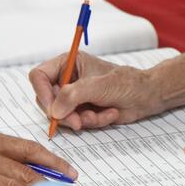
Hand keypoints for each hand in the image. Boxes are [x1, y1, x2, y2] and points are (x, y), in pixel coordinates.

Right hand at [29, 51, 159, 129]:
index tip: (53, 110)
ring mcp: (73, 96)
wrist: (146, 96)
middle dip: (64, 114)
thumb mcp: (100, 86)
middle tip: (79, 122)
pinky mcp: (80, 110)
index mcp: (68, 62)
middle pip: (46, 100)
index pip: (39, 76)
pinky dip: (91, 123)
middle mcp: (67, 78)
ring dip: (81, 119)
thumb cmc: (127, 83)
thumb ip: (75, 95)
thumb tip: (54, 110)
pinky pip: (74, 123)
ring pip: (60, 115)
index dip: (43, 94)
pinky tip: (108, 114)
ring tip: (101, 113)